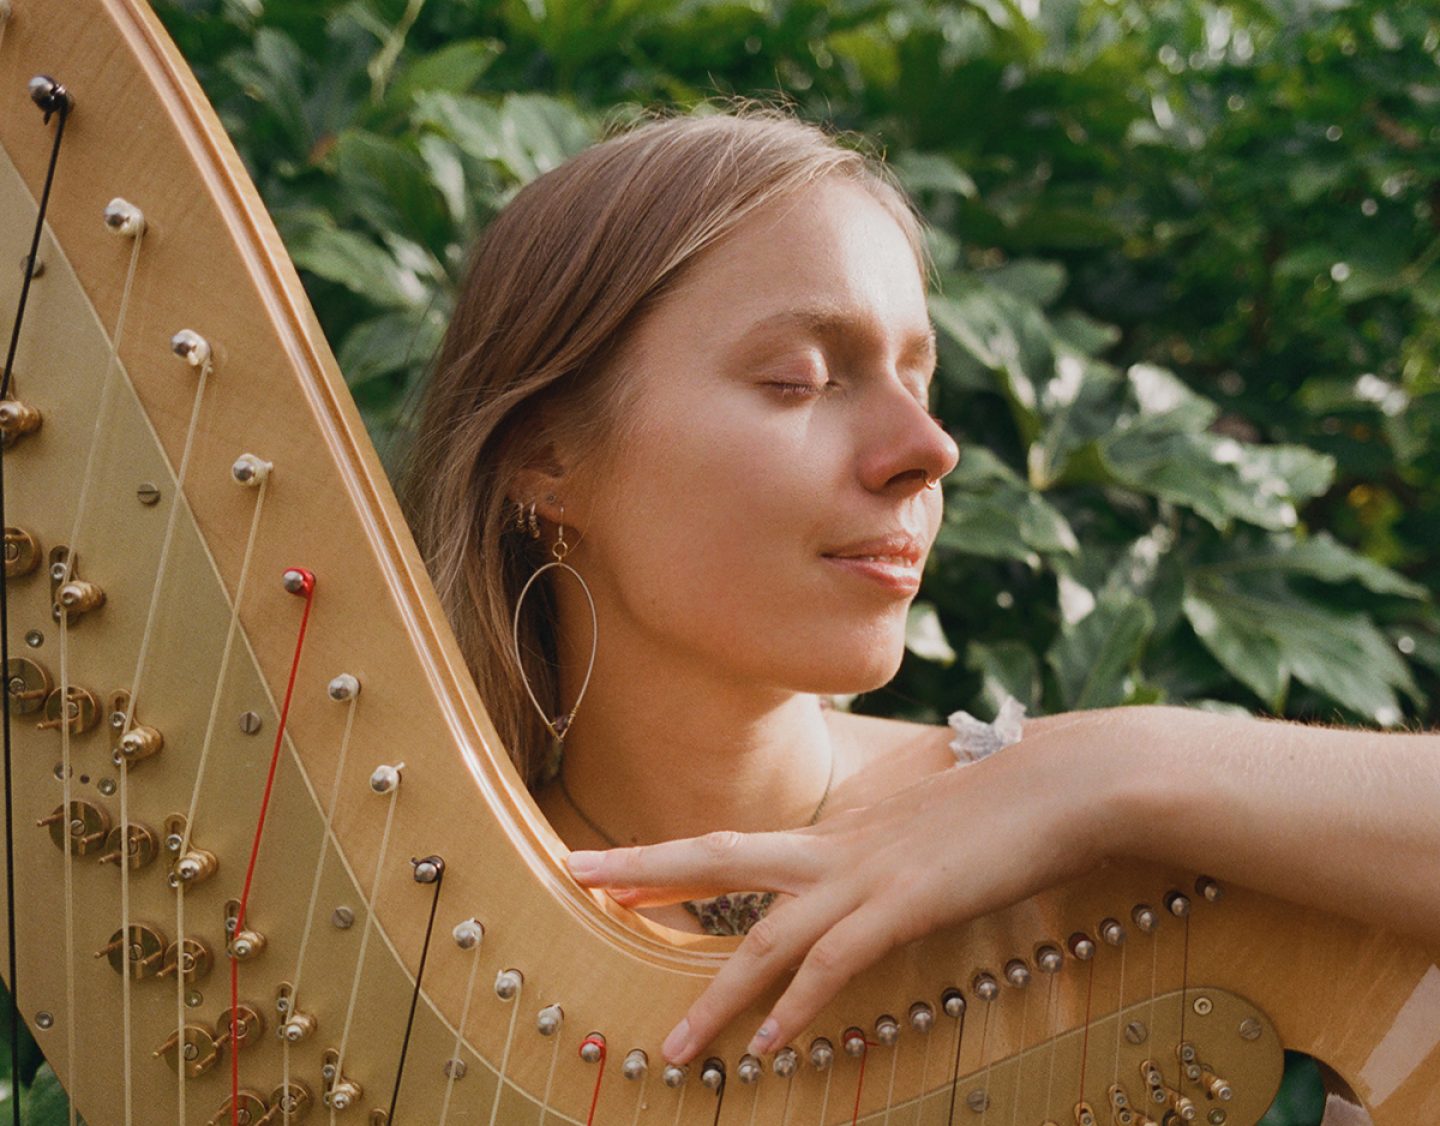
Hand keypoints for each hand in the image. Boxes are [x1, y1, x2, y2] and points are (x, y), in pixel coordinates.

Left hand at [563, 724, 1121, 1065]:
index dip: (676, 859)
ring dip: (715, 997)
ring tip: (673, 1049)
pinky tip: (767, 1049)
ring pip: (765, 936)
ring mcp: (868, 873)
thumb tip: (878, 854)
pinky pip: (833, 965)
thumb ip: (891, 831)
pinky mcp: (906, 904)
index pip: (742, 845)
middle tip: (577, 876)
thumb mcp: (935, 809)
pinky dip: (796, 1010)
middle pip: (720, 853)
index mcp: (842, 824)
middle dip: (645, 868)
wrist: (1076, 779)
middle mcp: (839, 843)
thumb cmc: (1015, 791)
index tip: (618, 870)